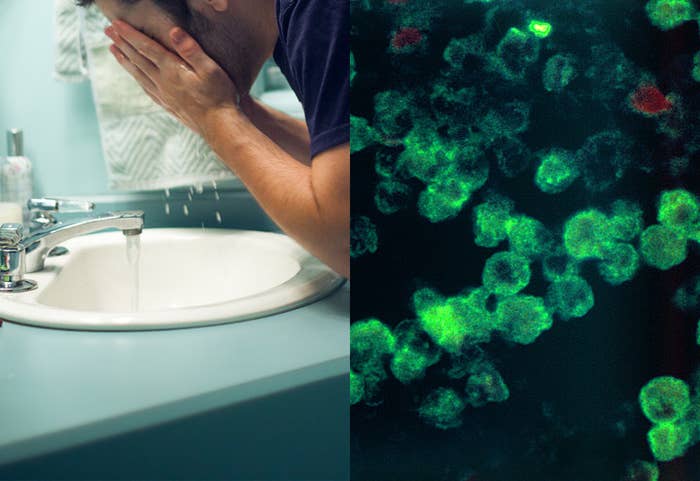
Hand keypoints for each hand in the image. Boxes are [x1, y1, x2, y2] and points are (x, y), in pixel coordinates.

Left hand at [105, 21, 240, 137]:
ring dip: (125, 60)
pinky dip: (137, 79)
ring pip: (138, 74)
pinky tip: (135, 77)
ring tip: (114, 50)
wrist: (219, 126)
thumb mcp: (210, 69)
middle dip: (122, 43)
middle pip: (138, 59)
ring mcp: (164, 95)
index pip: (146, 48)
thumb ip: (191, 50)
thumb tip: (174, 31)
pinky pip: (147, 89)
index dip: (130, 34)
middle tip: (108, 31)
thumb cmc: (219, 96)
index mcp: (172, 70)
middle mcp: (163, 82)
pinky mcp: (169, 106)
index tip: (116, 24)